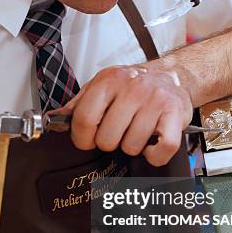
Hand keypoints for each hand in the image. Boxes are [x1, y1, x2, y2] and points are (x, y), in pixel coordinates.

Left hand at [54, 65, 192, 166]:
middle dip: (110, 143)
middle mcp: (134, 88)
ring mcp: (156, 100)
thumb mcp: (102, 86)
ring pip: (132, 147)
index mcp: (109, 80)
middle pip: (107, 139)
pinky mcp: (176, 114)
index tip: (87, 140)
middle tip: (118, 133)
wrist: (171, 77)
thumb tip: (55, 121)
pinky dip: (154, 155)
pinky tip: (151, 145)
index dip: (82, 138)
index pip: (84, 119)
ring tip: (137, 133)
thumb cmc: (134, 86)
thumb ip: (78, 104)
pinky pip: (161, 149)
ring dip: (133, 147)